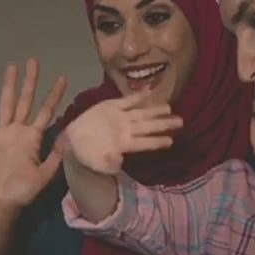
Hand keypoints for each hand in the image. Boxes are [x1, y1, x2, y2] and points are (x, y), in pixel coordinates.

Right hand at [0, 58, 66, 219]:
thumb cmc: (22, 192)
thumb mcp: (44, 175)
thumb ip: (55, 156)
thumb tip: (70, 137)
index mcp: (34, 138)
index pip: (46, 111)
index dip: (54, 95)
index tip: (62, 78)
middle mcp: (18, 131)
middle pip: (26, 101)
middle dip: (31, 82)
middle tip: (34, 61)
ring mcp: (2, 134)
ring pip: (6, 104)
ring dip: (9, 86)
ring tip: (12, 67)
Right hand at [62, 91, 181, 174]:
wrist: (73, 142)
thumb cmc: (87, 156)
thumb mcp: (96, 163)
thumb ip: (108, 164)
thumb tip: (119, 163)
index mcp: (124, 145)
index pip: (144, 143)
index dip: (156, 141)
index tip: (170, 141)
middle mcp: (127, 130)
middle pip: (148, 126)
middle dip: (164, 124)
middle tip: (181, 121)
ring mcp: (121, 117)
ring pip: (141, 113)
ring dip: (155, 110)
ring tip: (169, 107)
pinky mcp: (112, 106)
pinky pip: (128, 101)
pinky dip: (138, 96)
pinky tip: (150, 91)